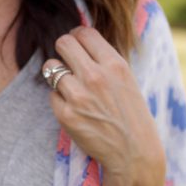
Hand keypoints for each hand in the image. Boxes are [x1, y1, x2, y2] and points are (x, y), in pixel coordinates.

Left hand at [42, 26, 164, 185]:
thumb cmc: (131, 115)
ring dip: (58, 76)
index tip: (79, 48)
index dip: (78, 38)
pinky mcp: (66, 115)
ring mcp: (79, 96)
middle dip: (64, 51)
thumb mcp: (126, 80)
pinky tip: (75, 110)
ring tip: (71, 88)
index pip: (84, 32)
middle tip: (69, 63)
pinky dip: (59, 100)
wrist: (134, 153)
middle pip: (63, 42)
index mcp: (115, 64)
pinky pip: (51, 95)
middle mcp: (96, 76)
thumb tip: (78, 39)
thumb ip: (104, 60)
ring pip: (51, 67)